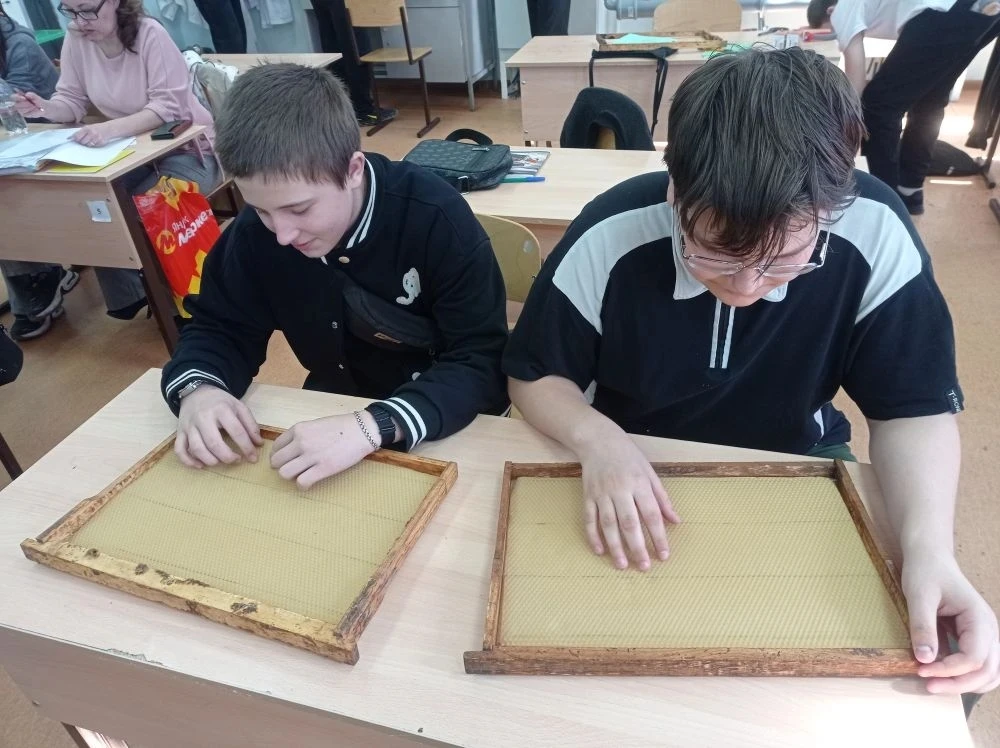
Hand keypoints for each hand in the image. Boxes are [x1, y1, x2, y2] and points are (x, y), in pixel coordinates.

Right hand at [12, 91, 45, 116]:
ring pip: (20, 110)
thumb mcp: (36, 97)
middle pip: (16, 104)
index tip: (24, 98)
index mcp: (18, 97)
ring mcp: (20, 109)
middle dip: (25, 104)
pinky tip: (34, 110)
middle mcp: (17, 103)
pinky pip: (25, 114)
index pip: (13, 97)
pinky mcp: (23, 114)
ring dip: (29, 108)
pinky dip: (30, 112)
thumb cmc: (38, 101)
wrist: (44, 108)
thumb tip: (27, 94)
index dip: (17, 97)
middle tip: (32, 104)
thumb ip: (32, 95)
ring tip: (34, 106)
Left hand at [72, 121, 117, 146]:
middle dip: (81, 141)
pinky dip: (93, 144)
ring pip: (87, 145)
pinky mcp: (100, 143)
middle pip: (82, 142)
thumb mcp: (89, 127)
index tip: (70, 139)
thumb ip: (81, 131)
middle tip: (83, 139)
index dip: (73, 138)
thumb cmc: (98, 128)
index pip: (77, 135)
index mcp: (87, 128)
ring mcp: (96, 138)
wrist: (109, 129)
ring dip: (87, 143)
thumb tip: (73, 137)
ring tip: (90, 139)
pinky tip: (95, 140)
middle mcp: (92, 133)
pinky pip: (93, 146)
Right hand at [176, 385, 262, 467]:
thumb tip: (258, 444)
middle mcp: (203, 418)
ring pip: (196, 448)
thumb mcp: (239, 406)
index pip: (236, 431)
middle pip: (214, 443)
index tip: (253, 458)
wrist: (196, 392)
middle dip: (227, 456)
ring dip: (210, 460)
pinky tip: (200, 466)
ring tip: (220, 462)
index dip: (246, 447)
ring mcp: (189, 425)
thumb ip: (250, 424)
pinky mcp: (180, 432)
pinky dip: (188, 461)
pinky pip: (179, 449)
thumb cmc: (221, 402)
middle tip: (236, 460)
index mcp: (222, 409)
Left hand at [270, 412, 377, 489]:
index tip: (285, 460)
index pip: (276, 447)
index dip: (278, 455)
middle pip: (276, 461)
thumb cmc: (342, 426)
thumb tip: (292, 449)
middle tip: (292, 469)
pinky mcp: (323, 469)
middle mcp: (301, 442)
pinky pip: (301, 482)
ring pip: (284, 473)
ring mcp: (311, 456)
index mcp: (298, 429)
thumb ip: (302, 435)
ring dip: (290, 477)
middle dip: (281, 467)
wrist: (362, 430)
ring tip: (300, 475)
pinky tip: (308, 483)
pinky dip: (302, 486)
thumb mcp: (316, 424)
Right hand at [578, 435, 680, 570]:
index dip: (658, 536)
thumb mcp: (650, 473)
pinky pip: (589, 519)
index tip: (664, 555)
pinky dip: (593, 536)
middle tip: (644, 567)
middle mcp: (620, 490)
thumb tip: (676, 521)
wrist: (598, 440)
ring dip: (615, 546)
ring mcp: (601, 493)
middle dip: (637, 547)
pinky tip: (600, 551)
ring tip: (623, 565)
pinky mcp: (587, 495)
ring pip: (608, 524)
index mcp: (639, 484)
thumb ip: (662, 498)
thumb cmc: (629, 457)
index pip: (651, 515)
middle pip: (629, 523)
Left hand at [903, 551, 999, 693]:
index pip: (974, 658)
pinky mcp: (974, 638)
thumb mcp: (919, 596)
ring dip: (964, 683)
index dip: (950, 670)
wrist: (930, 557)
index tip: (921, 670)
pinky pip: (978, 665)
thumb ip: (922, 626)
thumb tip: (924, 659)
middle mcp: (989, 630)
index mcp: (979, 619)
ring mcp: (985, 635)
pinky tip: (940, 675)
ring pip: (988, 673)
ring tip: (934, 684)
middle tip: (928, 686)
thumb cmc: (925, 572)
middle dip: (958, 683)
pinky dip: (964, 676)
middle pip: (987, 671)